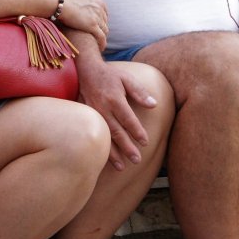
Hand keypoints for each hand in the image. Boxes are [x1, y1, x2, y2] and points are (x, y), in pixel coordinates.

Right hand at [54, 0, 107, 50]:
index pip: (101, 6)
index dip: (99, 14)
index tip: (96, 20)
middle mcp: (98, 4)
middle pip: (104, 18)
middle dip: (102, 25)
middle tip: (97, 32)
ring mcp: (96, 15)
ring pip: (104, 28)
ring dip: (102, 35)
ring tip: (99, 41)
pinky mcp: (92, 25)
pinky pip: (101, 37)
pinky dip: (102, 43)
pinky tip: (101, 47)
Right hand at [78, 54, 154, 169]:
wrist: (85, 71)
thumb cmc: (110, 75)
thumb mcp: (127, 78)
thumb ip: (140, 92)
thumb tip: (154, 104)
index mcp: (114, 99)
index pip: (128, 119)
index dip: (137, 131)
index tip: (145, 142)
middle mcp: (103, 108)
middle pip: (116, 132)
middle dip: (127, 148)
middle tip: (137, 160)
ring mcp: (92, 115)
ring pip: (104, 137)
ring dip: (113, 154)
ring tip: (122, 167)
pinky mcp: (86, 118)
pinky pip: (94, 135)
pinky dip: (100, 149)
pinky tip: (105, 160)